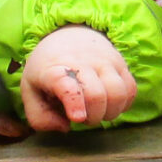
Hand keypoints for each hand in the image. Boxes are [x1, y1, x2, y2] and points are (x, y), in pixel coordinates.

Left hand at [19, 25, 137, 130]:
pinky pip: (131, 90)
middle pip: (96, 95)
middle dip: (92, 117)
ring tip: (98, 112)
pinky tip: (110, 105)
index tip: (77, 117)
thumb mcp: (30, 91)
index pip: (65, 83)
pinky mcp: (121, 64)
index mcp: (53, 69)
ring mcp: (104, 61)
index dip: (74, 102)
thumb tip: (66, 127)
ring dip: (110, 112)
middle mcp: (81, 62)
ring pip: (118, 93)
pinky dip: (123, 105)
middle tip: (83, 117)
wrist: (68, 34)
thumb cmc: (48, 70)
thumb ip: (40, 117)